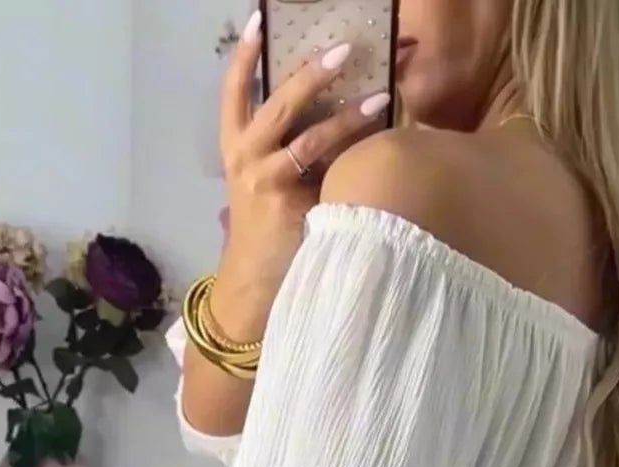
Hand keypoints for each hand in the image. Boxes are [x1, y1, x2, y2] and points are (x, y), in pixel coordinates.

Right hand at [216, 12, 388, 318]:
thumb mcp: (268, 183)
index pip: (234, 92)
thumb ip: (290, 150)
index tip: (259, 20)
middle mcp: (246, 160)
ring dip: (348, 116)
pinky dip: (356, 160)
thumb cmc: (268, 232)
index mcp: (236, 147)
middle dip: (311, 74)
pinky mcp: (290, 209)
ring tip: (381, 97)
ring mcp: (266, 184)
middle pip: (277, 105)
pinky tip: (384, 150)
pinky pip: (330, 176)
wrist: (254, 288)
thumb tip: (339, 109)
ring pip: (309, 139)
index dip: (245, 56)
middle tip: (346, 48)